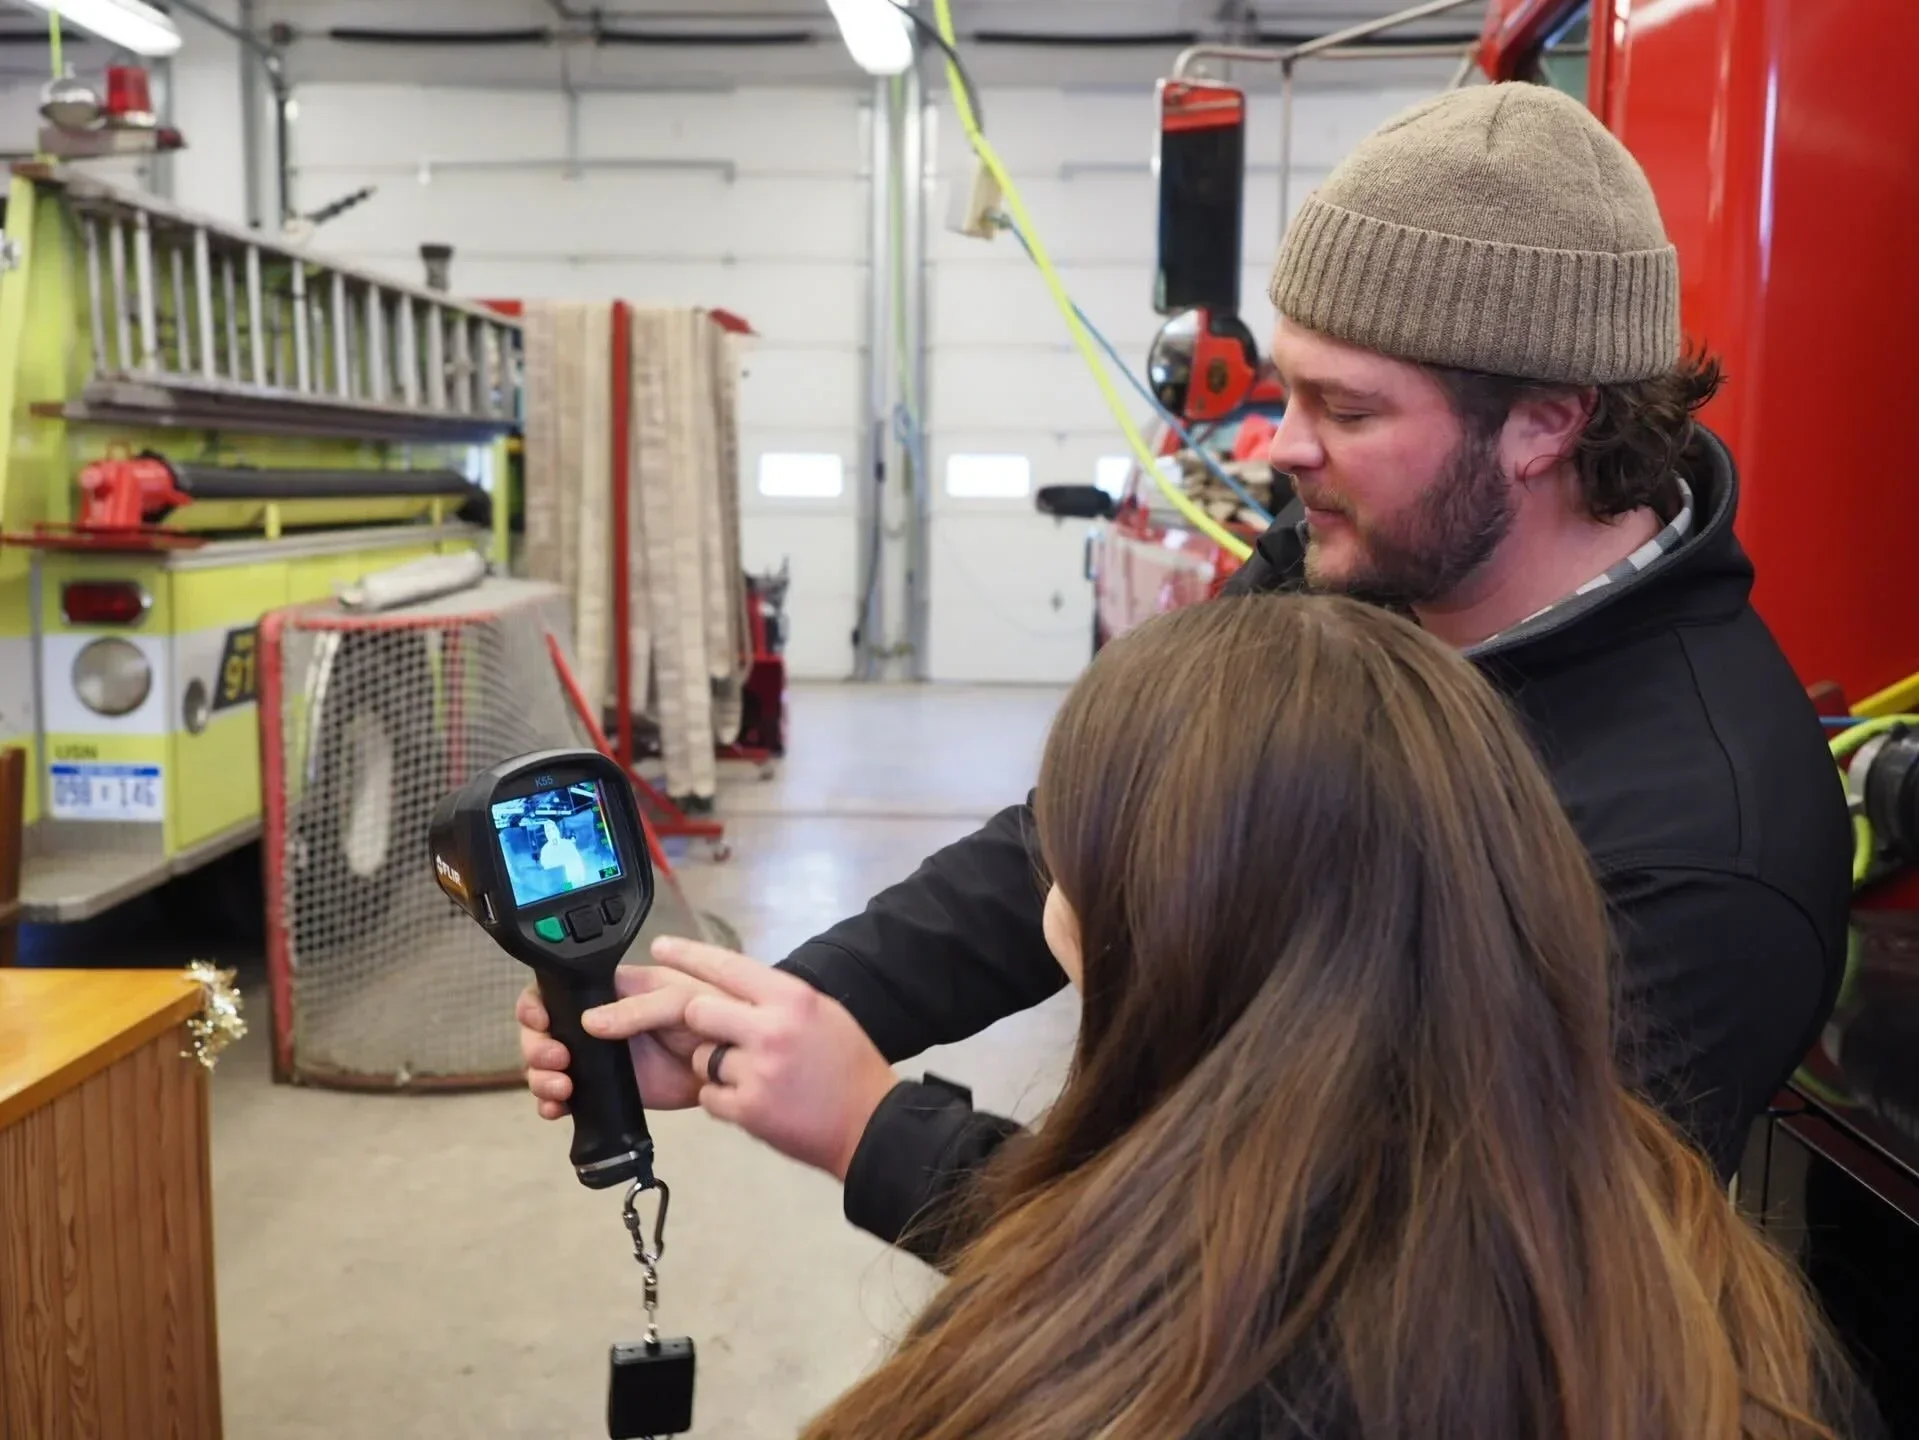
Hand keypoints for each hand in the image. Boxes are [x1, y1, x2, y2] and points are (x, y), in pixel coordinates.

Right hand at [516, 951, 713, 1118]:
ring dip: (541, 1077)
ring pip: (547, 1066)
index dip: (537, 1005)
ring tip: (563, 1089)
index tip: (540, 1021)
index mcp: (609, 990)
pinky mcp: (603, 1091)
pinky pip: (566, 1099)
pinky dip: (551, 1105)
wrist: (730, 1064)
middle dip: (536, 1046)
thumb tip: (586, 1023)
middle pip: (542, 1031)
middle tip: (558, 1060)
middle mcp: (595, 1022)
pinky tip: (558, 1110)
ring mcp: (597, 1058)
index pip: (555, 990)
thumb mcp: (678, 999)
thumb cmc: (709, 1016)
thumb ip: (637, 1008)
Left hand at [650, 936, 901, 1181]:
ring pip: (701, 1058)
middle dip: (700, 1023)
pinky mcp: (747, 1109)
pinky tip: (753, 1102)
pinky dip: (723, 1100)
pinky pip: (708, 1096)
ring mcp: (757, 1071)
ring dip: (714, 1067)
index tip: (660, 945)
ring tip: (751, 1077)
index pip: (727, 965)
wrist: (871, 1125)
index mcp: (792, 998)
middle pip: (698, 1011)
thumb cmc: (849, 1064)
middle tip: (719, 1036)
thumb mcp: (822, 1014)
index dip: (688, 954)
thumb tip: (736, 989)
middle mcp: (771, 1029)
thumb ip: (778, 1001)